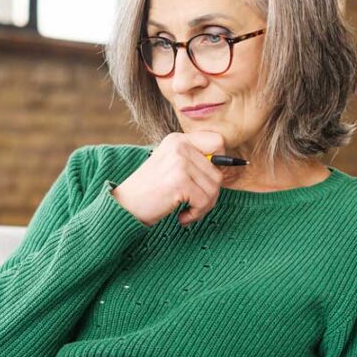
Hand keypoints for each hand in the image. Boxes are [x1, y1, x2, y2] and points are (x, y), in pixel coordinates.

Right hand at [111, 131, 226, 226]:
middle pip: (218, 171)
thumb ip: (195, 162)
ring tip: (187, 211)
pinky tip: (182, 216)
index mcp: (178, 139)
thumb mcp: (171, 167)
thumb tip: (232, 164)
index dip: (220, 163)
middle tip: (194, 205)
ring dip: (203, 206)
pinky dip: (196, 214)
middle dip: (210, 194)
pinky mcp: (179, 180)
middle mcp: (179, 145)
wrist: (124, 207)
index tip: (206, 181)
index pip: (218, 142)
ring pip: (214, 188)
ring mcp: (179, 162)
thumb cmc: (149, 192)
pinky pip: (205, 200)